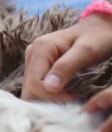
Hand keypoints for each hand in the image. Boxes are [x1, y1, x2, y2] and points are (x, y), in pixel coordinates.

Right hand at [22, 13, 111, 131]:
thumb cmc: (98, 38)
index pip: (35, 83)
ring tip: (69, 99)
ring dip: (48, 98)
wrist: (101, 28)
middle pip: (30, 87)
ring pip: (31, 88)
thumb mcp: (86, 51)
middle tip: (71, 102)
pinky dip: (48, 94)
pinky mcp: (38, 65)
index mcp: (41, 48)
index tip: (75, 99)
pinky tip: (63, 95)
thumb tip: (49, 87)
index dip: (52, 96)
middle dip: (48, 99)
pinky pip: (37, 85)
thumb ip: (66, 67)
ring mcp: (33, 59)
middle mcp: (32, 53)